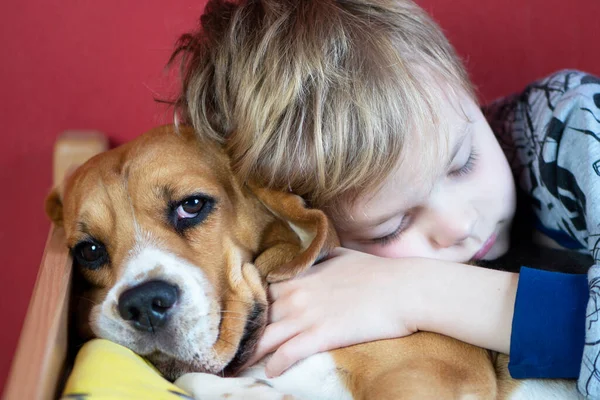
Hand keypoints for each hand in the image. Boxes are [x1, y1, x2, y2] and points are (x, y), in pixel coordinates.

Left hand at [246, 247, 421, 376]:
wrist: (404, 289)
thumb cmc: (377, 272)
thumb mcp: (342, 257)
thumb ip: (320, 259)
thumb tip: (314, 259)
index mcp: (301, 276)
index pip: (263, 291)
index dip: (253, 305)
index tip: (246, 317)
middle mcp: (297, 294)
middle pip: (259, 315)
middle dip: (246, 330)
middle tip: (235, 344)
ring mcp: (307, 315)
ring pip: (267, 336)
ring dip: (252, 351)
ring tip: (241, 362)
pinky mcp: (321, 334)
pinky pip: (288, 352)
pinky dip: (276, 364)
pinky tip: (271, 371)